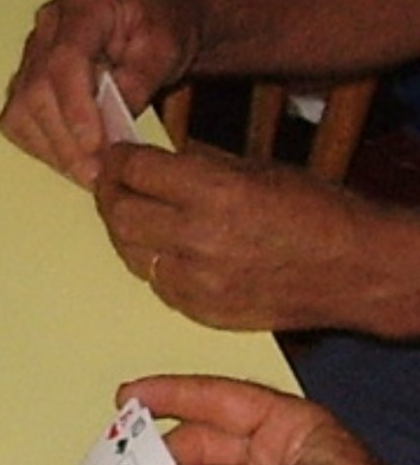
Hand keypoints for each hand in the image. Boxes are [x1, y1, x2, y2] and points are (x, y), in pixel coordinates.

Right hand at [0, 0, 199, 188]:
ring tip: (89, 174)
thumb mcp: (168, 46)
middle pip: (36, 92)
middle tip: (97, 174)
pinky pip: (19, 122)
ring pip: (20, 111)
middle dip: (64, 140)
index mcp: (85, 4)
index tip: (93, 145)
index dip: (74, 106)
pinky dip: (44, 147)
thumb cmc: (164, 26)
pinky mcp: (26, 80)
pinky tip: (73, 160)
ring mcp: (32, 53)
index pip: (64, 60)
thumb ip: (140, 80)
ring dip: (52, 150)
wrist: (155, 20)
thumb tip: (113, 124)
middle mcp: (48, 26)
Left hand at [95, 145, 387, 331]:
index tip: (115, 155)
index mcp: (216, 192)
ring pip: (129, 252)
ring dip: (124, 230)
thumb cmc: (316, 212)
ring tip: (131, 213)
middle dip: (109, 194)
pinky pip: (154, 282)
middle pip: (120, 214)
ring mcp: (196, 280)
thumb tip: (154, 158)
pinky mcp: (199, 310)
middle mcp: (199, 238)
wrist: (355, 271)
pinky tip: (161, 248)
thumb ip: (199, 164)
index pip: (137, 171)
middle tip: (111, 183)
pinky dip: (151, 262)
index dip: (118, 159)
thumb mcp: (258, 168)